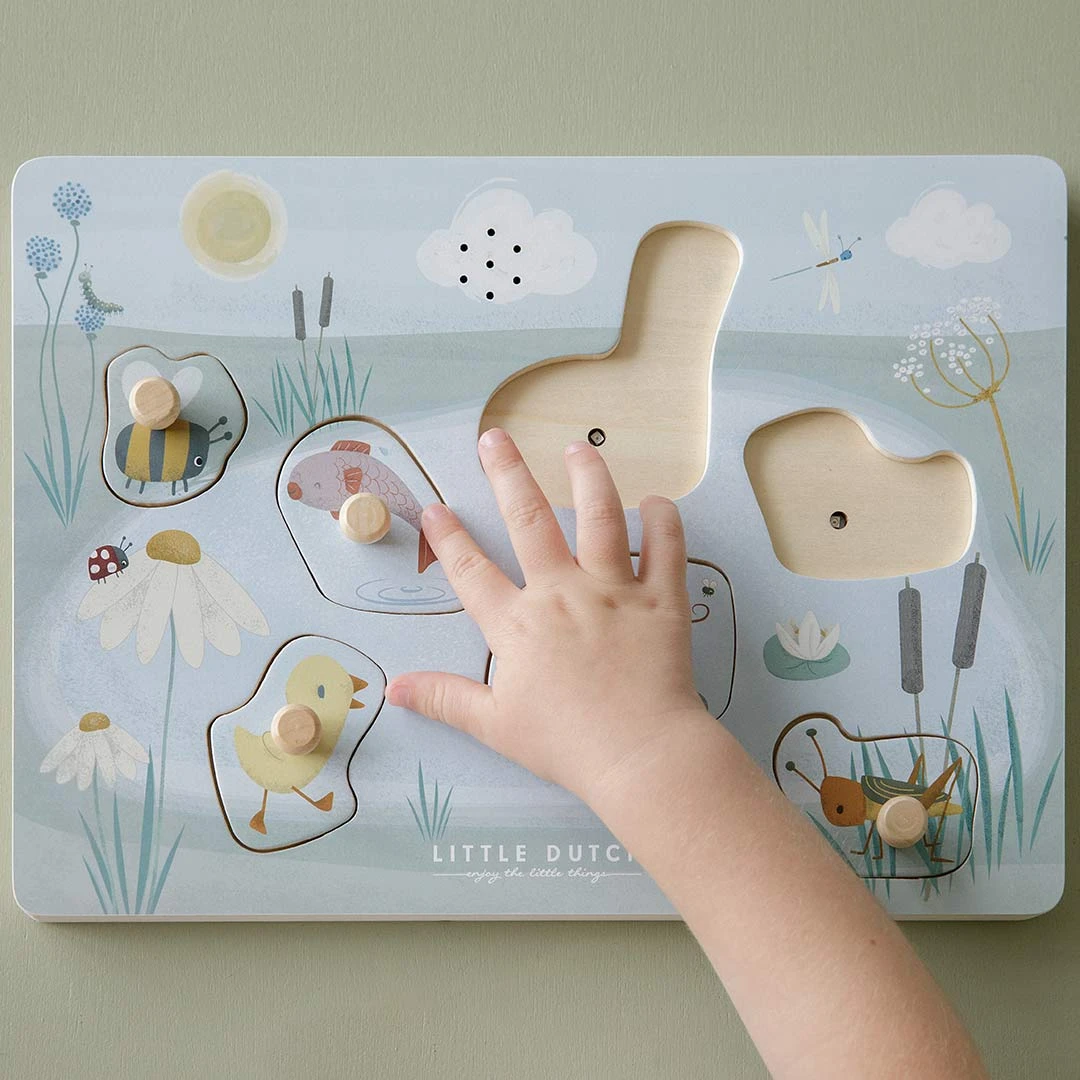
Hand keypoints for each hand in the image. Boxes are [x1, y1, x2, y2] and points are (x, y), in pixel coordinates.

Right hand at [386, 427, 712, 805]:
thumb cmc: (565, 743)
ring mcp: (613, 591)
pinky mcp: (661, 600)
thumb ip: (445, 699)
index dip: (449, 538)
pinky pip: (666, 549)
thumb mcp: (494, 725)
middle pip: (530, 521)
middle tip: (495, 437)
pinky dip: (664, 521)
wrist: (639, 754)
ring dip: (587, 477)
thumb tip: (392, 689)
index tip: (435, 506)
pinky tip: (658, 501)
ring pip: (601, 517)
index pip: (472, 571)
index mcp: (517, 624)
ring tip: (578, 447)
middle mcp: (561, 593)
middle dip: (508, 474)